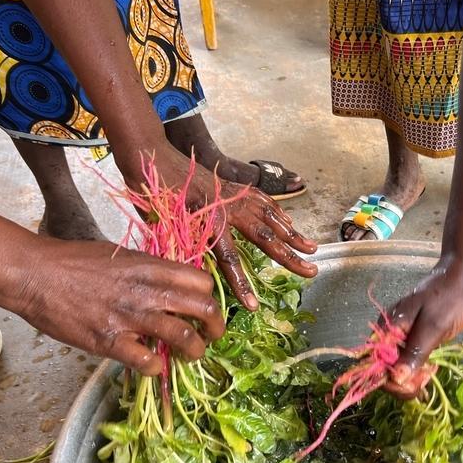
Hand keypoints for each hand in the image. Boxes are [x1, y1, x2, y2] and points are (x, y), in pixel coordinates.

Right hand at [14, 239, 224, 374]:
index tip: (205, 308)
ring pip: (185, 337)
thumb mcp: (121, 256)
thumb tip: (169, 285)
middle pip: (204, 309)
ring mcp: (130, 317)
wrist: (35, 274)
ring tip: (191, 356)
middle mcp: (147, 291)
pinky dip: (157, 368)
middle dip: (216, 327)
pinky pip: (147, 361)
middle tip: (212, 337)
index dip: (209, 297)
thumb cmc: (74, 262)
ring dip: (195, 351)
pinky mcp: (109, 341)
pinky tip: (153, 366)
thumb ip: (148, 271)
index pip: (202, 281)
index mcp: (151, 268)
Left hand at [118, 142, 317, 309]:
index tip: (254, 306)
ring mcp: (234, 195)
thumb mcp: (160, 227)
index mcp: (208, 223)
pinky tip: (288, 222)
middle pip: (266, 238)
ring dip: (293, 234)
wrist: (152, 155)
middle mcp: (228, 209)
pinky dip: (279, 213)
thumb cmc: (151, 192)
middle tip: (311, 272)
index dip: (242, 285)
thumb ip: (181, 250)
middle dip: (290, 258)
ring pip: (271, 217)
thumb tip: (191, 276)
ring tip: (312, 248)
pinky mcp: (233, 186)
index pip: (230, 261)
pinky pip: (263, 200)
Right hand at [383, 260, 462, 397]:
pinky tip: (430, 368)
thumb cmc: (450, 297)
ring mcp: (401, 336)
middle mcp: (389, 333)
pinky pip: (409, 359)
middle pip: (386, 368)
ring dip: (412, 376)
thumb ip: (414, 351)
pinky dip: (418, 368)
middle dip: (404, 380)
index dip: (392, 380)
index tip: (414, 385)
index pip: (377, 364)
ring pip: (398, 366)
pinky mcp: (413, 338)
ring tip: (431, 370)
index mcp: (388, 328)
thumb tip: (397, 378)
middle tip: (427, 377)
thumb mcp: (434, 326)